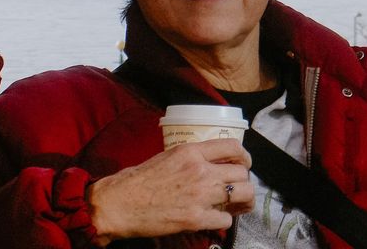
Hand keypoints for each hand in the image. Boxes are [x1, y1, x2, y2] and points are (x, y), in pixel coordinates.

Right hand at [87, 138, 253, 244]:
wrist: (121, 202)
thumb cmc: (140, 179)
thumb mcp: (169, 156)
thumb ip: (193, 157)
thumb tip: (212, 161)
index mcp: (192, 151)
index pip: (233, 147)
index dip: (245, 156)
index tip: (245, 162)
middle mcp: (200, 170)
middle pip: (242, 173)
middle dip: (244, 181)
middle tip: (239, 187)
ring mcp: (200, 195)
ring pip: (242, 194)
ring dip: (243, 200)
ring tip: (238, 204)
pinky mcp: (195, 218)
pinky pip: (226, 220)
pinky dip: (223, 220)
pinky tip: (216, 218)